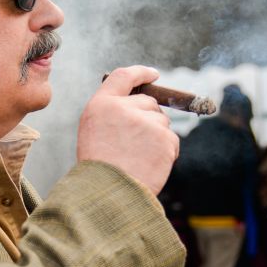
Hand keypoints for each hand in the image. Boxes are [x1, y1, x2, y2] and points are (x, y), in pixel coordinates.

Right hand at [77, 66, 179, 193]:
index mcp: (101, 104)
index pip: (123, 76)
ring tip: (138, 158)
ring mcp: (146, 122)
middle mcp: (124, 108)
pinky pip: (172, 140)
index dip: (141, 73)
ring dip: (157, 137)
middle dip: (148, 118)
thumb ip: (113, 113)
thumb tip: (141, 103)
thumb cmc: (99, 166)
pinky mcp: (164, 138)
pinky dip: (166, 152)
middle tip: (136, 143)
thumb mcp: (94, 131)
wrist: (108, 193)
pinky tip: (149, 165)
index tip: (154, 74)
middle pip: (149, 103)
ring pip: (162, 122)